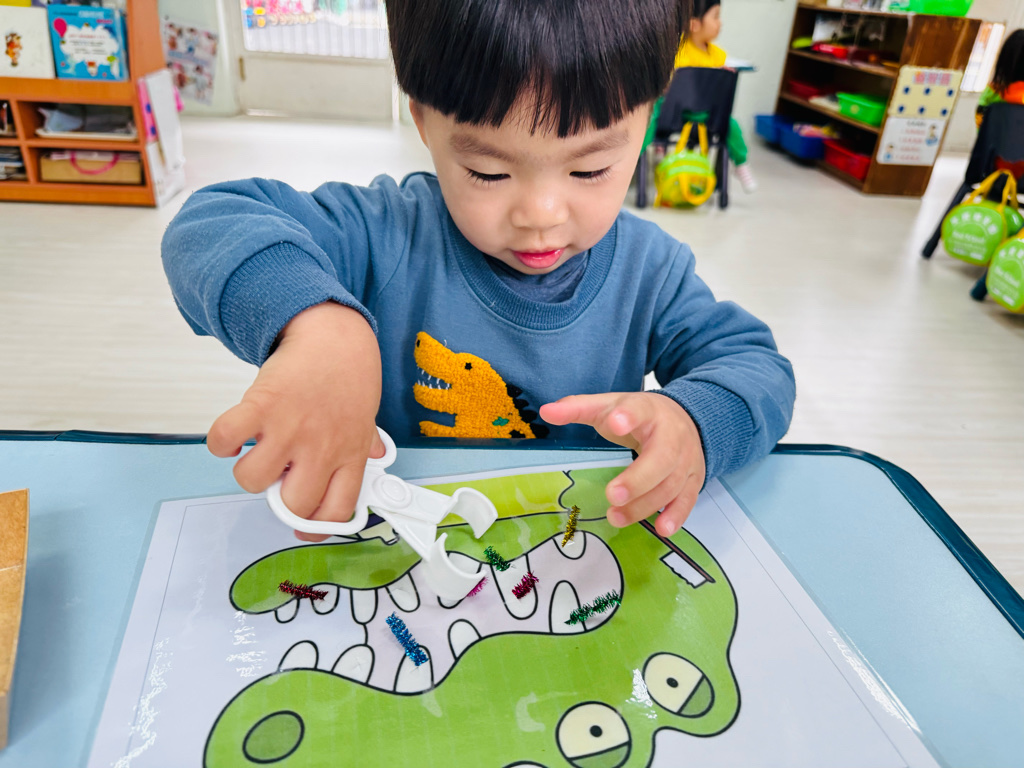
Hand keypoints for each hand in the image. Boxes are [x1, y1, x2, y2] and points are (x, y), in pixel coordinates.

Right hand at [207, 302, 383, 541]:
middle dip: (278, 500)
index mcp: (349, 455)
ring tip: (257, 450)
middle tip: (278, 478)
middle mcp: (321, 448)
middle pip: (293, 505)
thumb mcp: (366, 415)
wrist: (333, 335)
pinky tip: (234, 433)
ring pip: (252, 479)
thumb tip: (378, 457)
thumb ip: (367, 442)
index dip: (314, 527)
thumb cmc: (349, 376)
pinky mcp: (262, 405)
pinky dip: (221, 441)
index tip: (301, 524)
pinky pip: (226, 439)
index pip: (335, 511)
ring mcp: (291, 428)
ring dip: (247, 470)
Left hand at [539, 392, 704, 536]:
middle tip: (613, 494)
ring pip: (670, 485)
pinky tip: (661, 529)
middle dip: (638, 479)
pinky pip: (688, 501)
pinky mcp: (693, 481)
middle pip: (661, 459)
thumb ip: (579, 408)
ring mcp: (686, 460)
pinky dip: (676, 516)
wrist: (689, 419)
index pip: (639, 410)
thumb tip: (546, 411)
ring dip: (644, 505)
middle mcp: (673, 436)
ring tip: (616, 517)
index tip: (614, 422)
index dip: (628, 416)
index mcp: (649, 412)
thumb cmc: (641, 417)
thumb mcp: (611, 406)